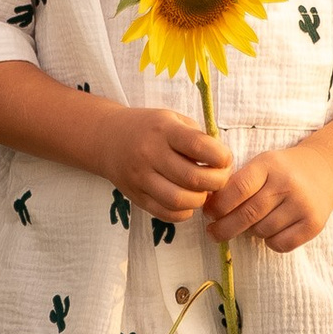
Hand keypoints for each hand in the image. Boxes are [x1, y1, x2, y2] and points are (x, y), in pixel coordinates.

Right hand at [93, 104, 231, 223]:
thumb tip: (223, 163)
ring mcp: (141, 177)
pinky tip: (187, 201)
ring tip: (203, 191)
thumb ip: (197, 137)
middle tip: (219, 178)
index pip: (199, 146)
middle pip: (193, 178)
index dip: (221, 157)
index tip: (224, 159)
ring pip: (179, 200)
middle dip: (216, 182)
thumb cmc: (149, 128)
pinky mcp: (136, 197)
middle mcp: (150, 153)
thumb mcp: (173, 120)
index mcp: (163, 130)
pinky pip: (166, 213)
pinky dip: (184, 212)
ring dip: (200, 200)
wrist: (108, 139)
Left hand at [206, 139, 332, 254]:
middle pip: (248, 214)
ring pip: (262, 231)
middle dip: (224, 227)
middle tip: (213, 233)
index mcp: (269, 165)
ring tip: (252, 223)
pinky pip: (280, 244)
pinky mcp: (313, 224)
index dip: (219, 205)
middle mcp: (287, 184)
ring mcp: (302, 204)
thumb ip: (239, 182)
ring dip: (250, 232)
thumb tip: (209, 208)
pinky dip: (270, 241)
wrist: (325, 170)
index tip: (208, 214)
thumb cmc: (283, 170)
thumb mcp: (262, 164)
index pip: (238, 188)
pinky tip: (271, 230)